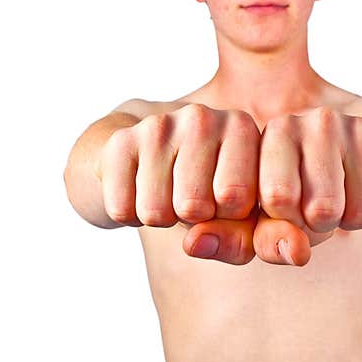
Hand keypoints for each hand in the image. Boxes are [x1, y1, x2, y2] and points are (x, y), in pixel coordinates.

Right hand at [99, 103, 259, 226]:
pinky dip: (129, 214)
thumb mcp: (238, 215)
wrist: (147, 155)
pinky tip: (139, 190)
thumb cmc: (206, 189)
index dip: (227, 218)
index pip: (237, 199)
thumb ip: (239, 239)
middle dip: (191, 219)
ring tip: (166, 194)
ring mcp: (158, 125)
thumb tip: (195, 242)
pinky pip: (122, 209)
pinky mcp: (120, 141)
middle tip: (189, 198)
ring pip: (155, 212)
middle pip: (194, 207)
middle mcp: (201, 118)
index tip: (223, 201)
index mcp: (241, 129)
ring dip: (160, 218)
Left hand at [250, 106, 361, 262]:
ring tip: (343, 202)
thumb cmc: (301, 194)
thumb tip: (295, 251)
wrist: (355, 163)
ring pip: (361, 213)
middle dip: (321, 226)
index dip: (286, 224)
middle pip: (322, 210)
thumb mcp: (271, 216)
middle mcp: (318, 121)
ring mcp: (359, 128)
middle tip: (318, 210)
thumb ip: (269, 240)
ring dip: (352, 223)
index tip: (288, 213)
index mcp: (277, 132)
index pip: (278, 197)